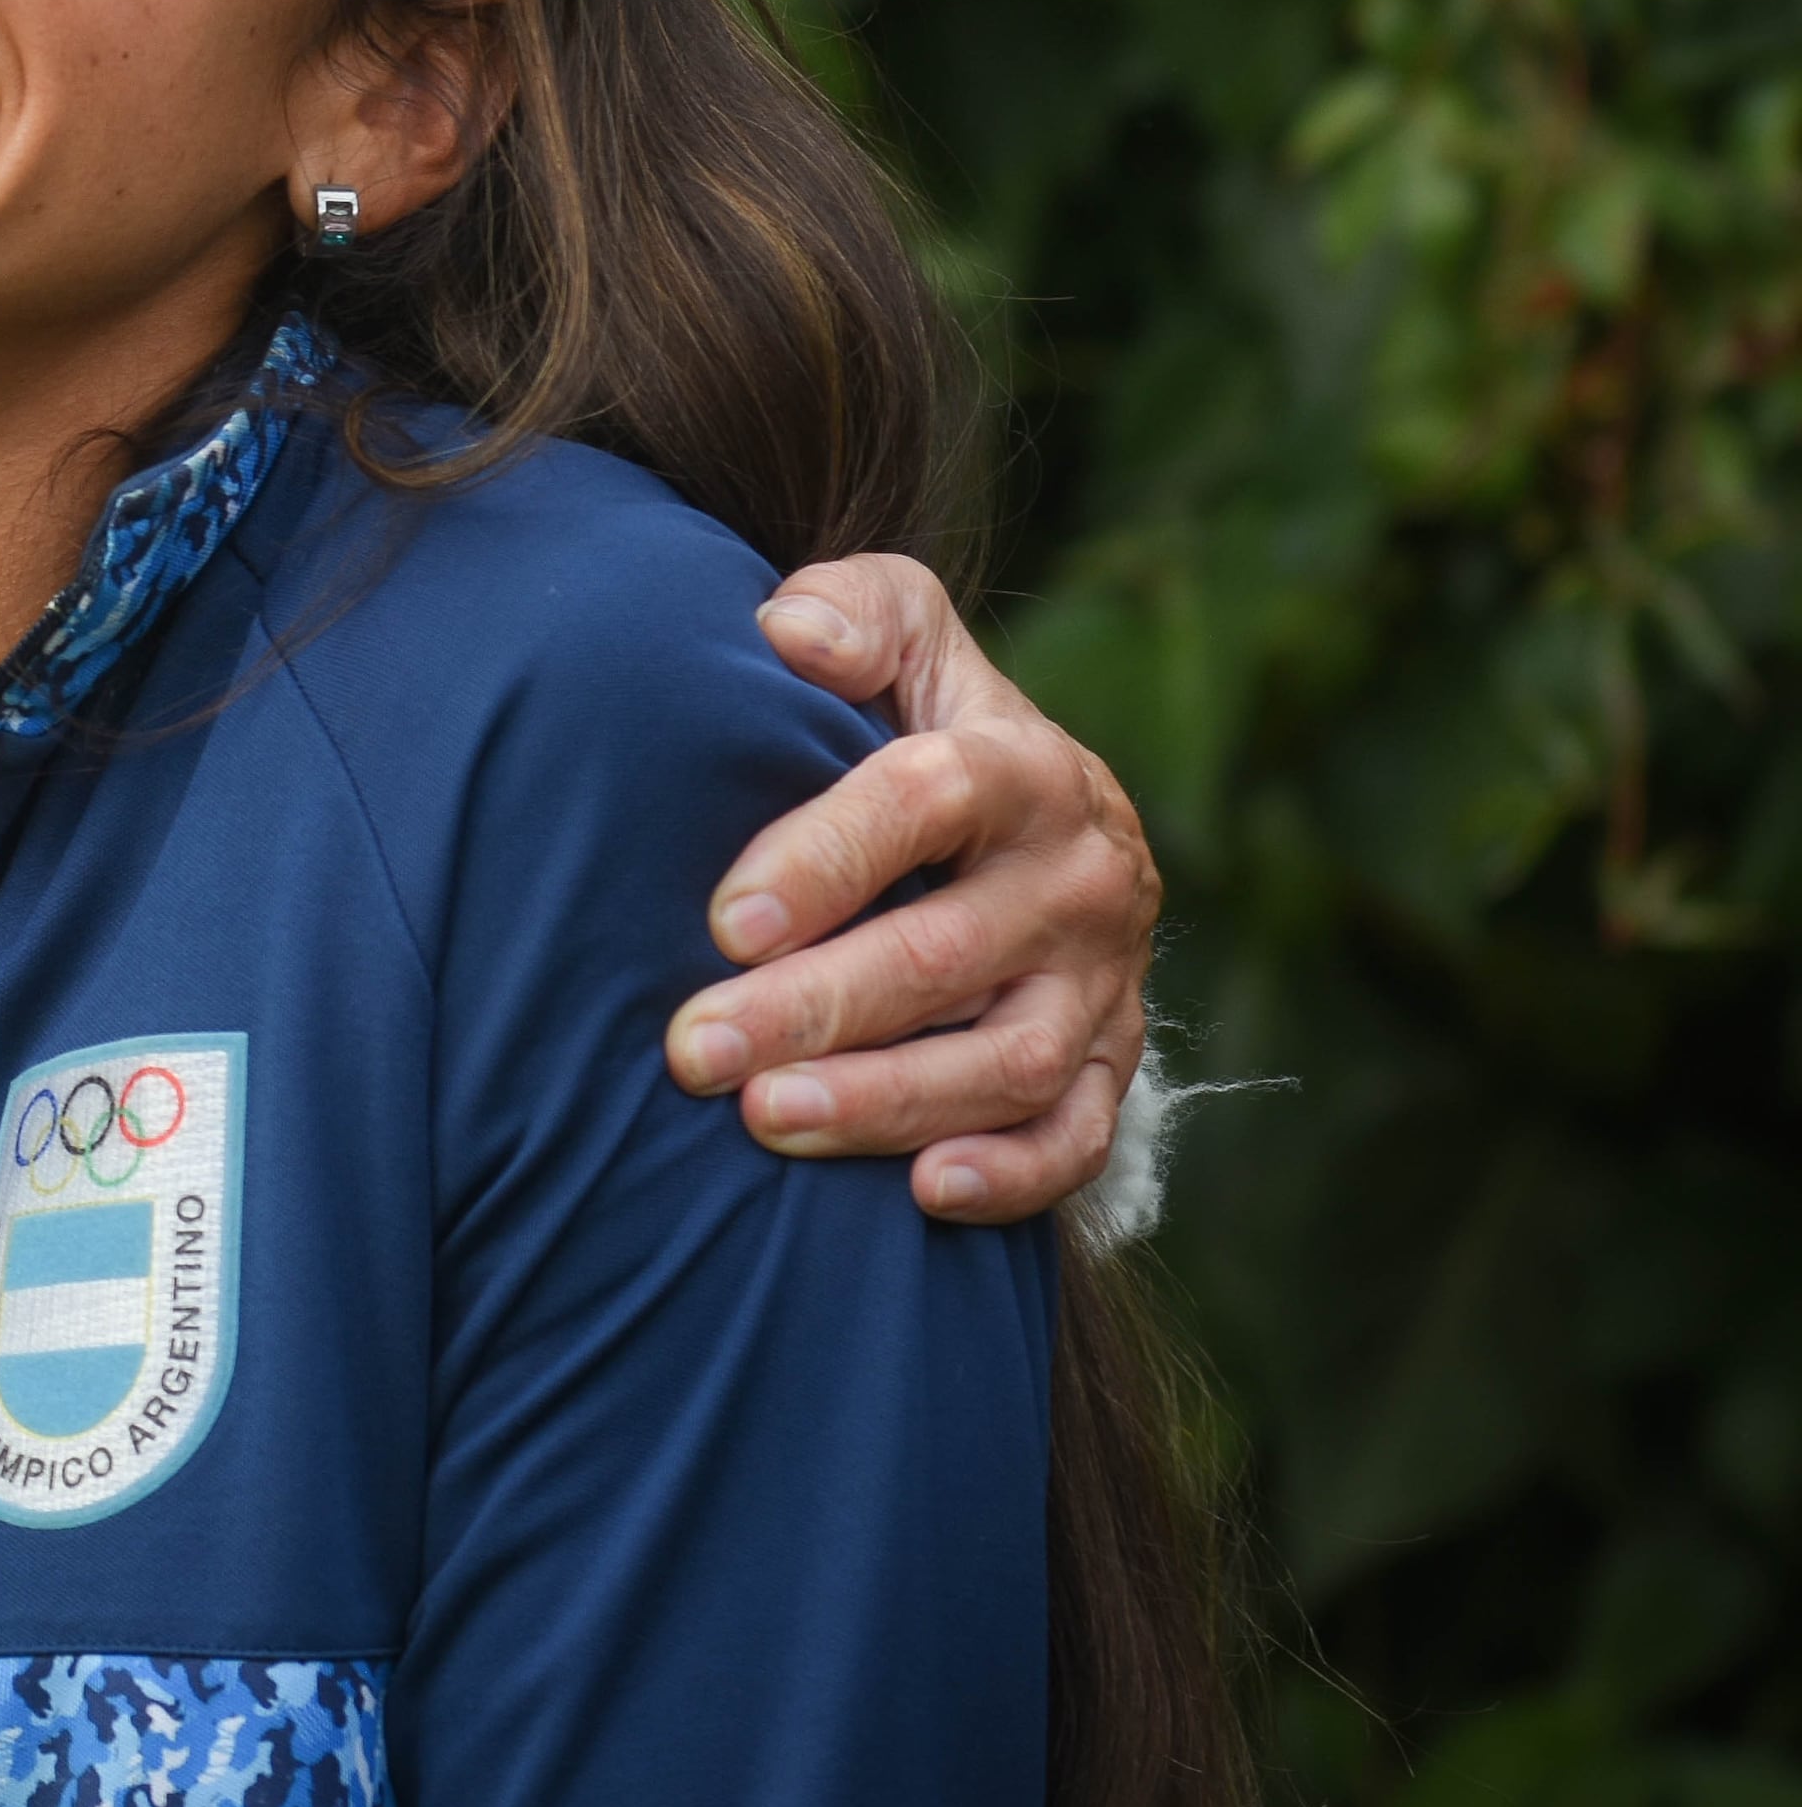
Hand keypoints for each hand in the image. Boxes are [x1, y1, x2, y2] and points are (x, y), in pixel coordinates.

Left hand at [661, 552, 1159, 1225]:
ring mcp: (1103, 983)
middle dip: (814, 1007)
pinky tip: (920, 1194)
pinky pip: (1077, 1137)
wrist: (1036, 830)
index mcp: (1020, 766)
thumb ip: (853, 612)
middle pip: (947, 953)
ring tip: (765, 1118)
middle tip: (695, 1049)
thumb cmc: (921, 728)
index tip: (722, 922)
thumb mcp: (902, 641)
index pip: (926, 802)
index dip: (825, 860)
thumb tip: (786, 630)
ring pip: (1007, 1061)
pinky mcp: (1111, 1065)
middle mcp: (1079, 878)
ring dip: (886, 1100)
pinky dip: (1011, 1176)